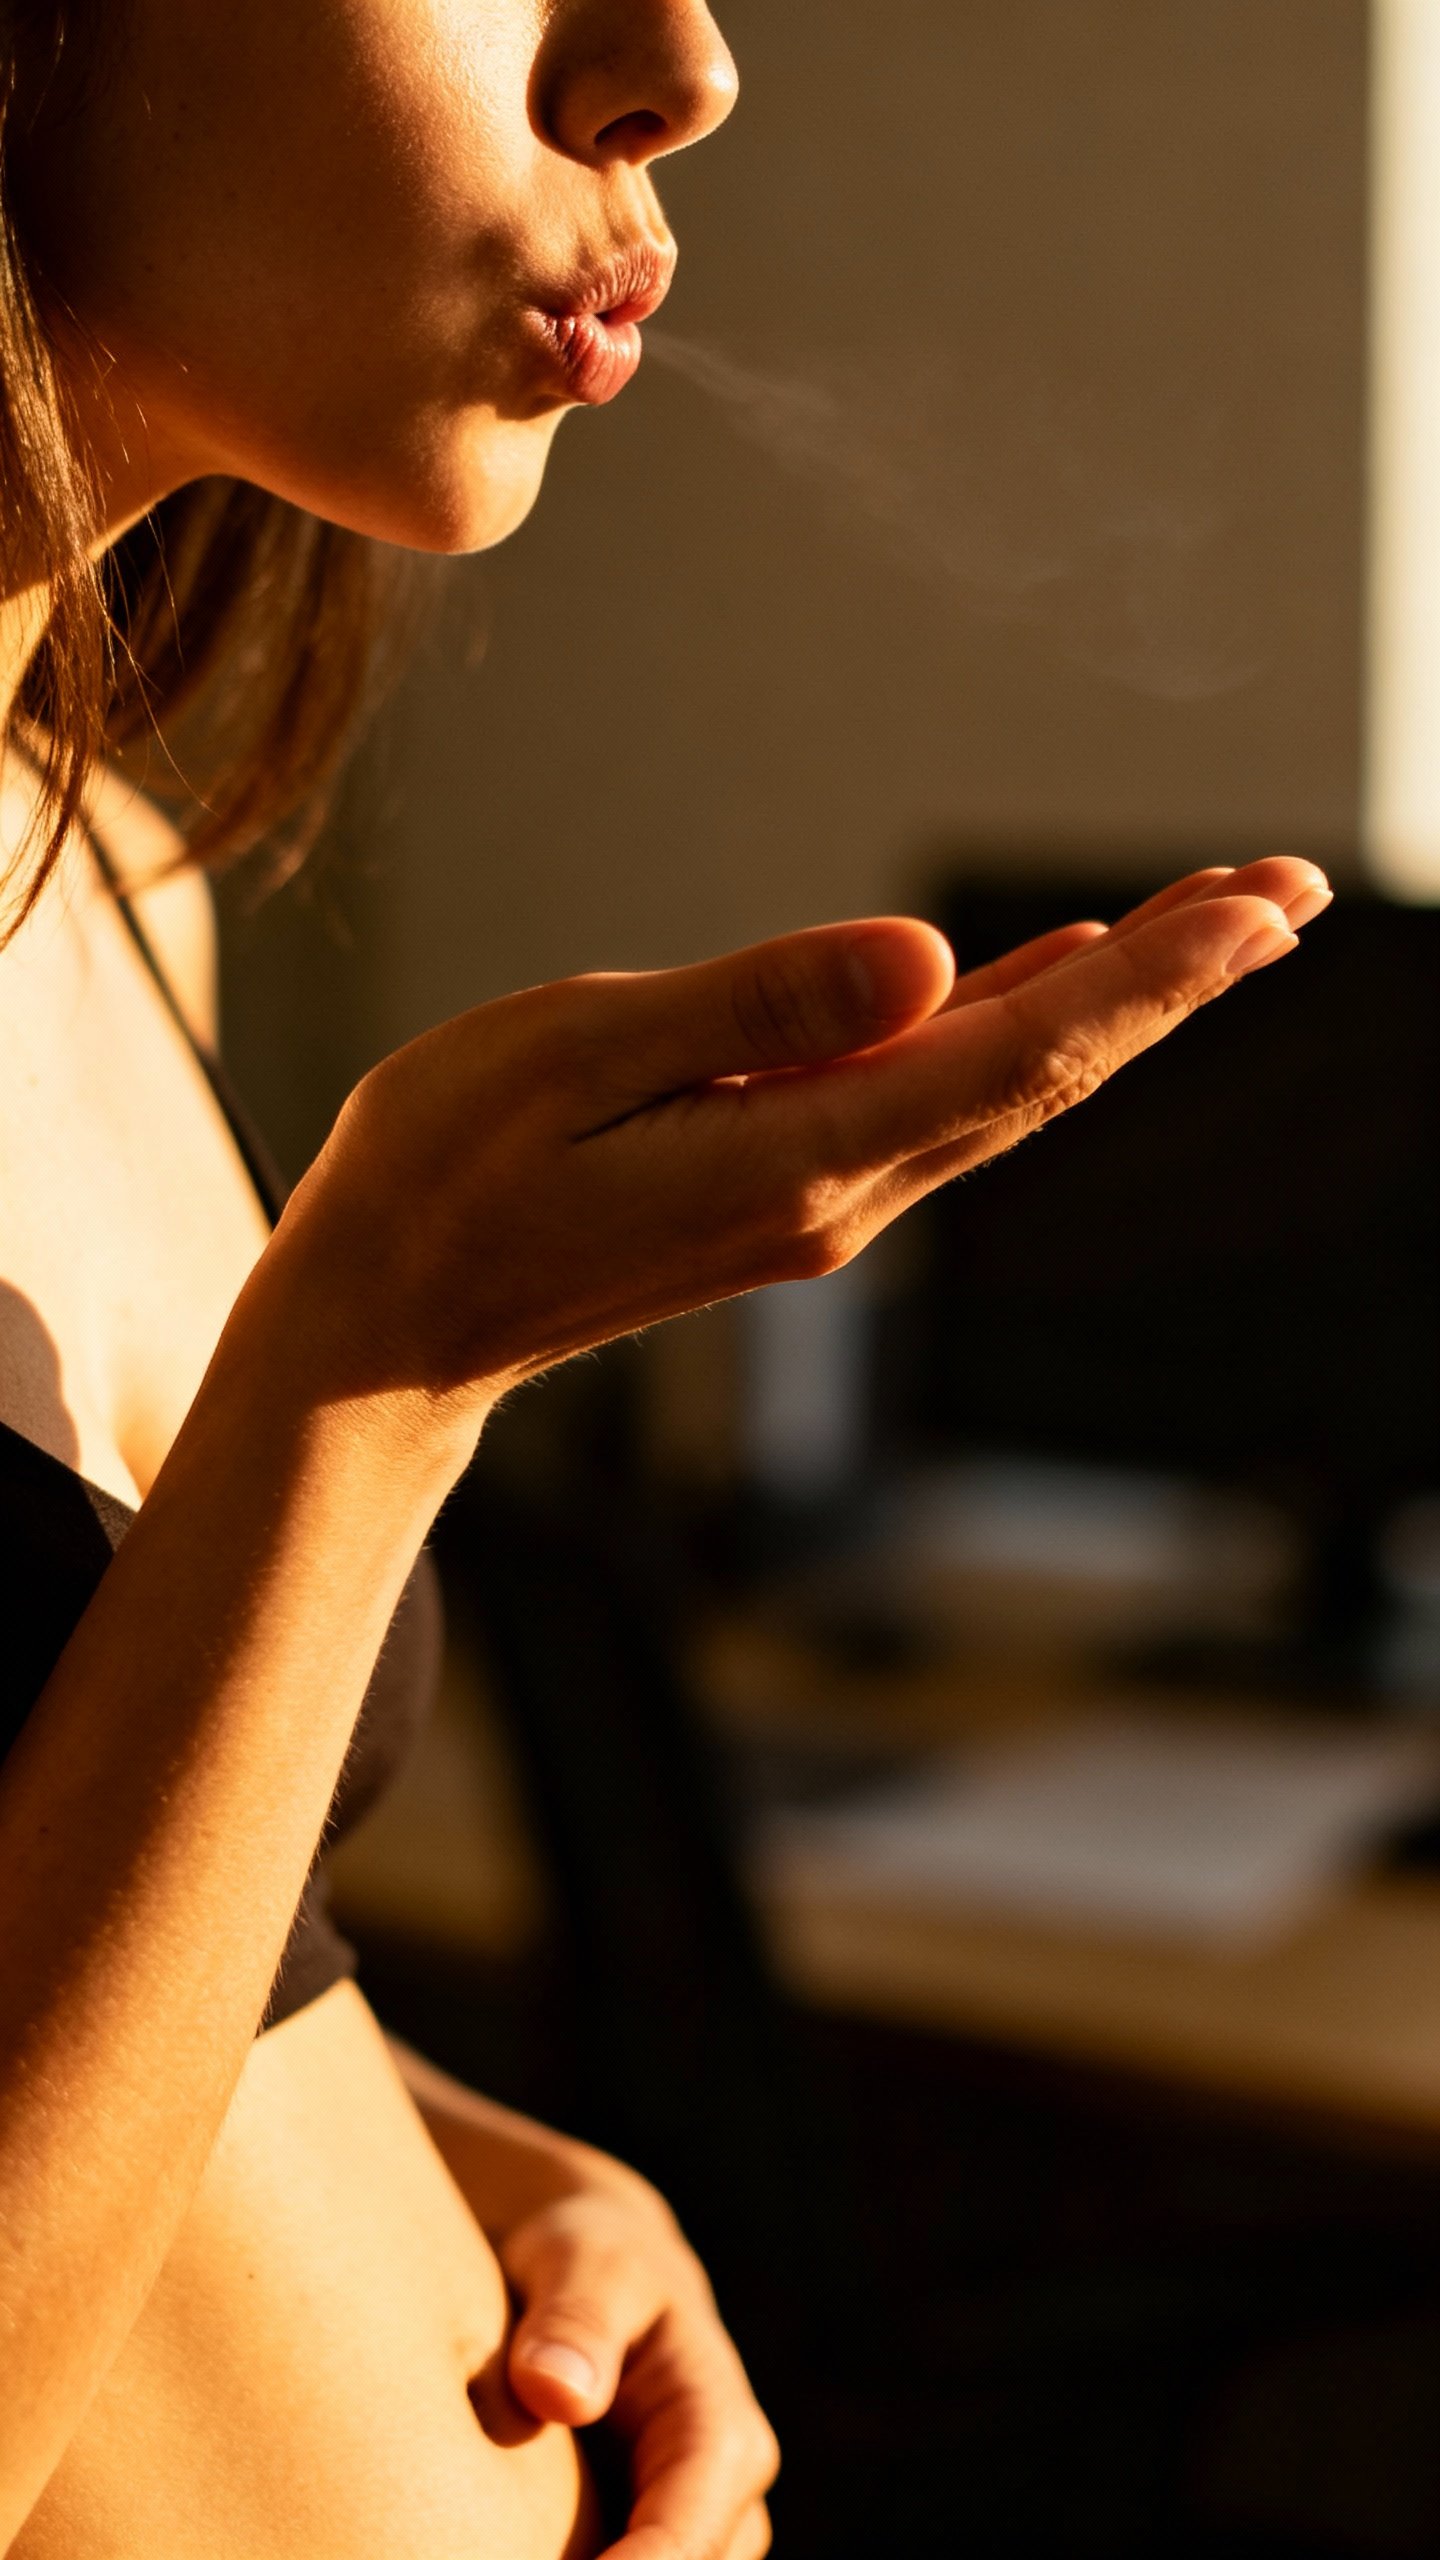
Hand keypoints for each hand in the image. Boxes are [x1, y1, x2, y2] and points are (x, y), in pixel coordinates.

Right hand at [273, 856, 1328, 1417]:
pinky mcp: (784, 1192)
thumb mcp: (573, 1055)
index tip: (1259, 912)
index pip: (1019, 1052)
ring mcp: (818, 1203)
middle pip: (1046, 1073)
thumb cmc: (440, 1181)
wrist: (382, 1335)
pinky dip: (1015, 1034)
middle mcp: (840, 1195)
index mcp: (799, 1156)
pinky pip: (934, 1103)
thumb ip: (754, 1003)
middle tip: (1291, 894)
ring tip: (1217, 927)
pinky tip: (1053, 980)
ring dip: (1118, 1007)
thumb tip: (925, 955)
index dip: (1150, 981)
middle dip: (1177, 983)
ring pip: (1004, 1088)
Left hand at [504, 2187, 777, 2559]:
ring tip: (488, 2554)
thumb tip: (557, 2390)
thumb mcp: (588, 2261)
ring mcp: (684, 2521)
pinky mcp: (638, 2536)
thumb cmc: (593, 2257)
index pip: (689, 2532)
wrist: (589, 2266)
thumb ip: (577, 2319)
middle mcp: (720, 2490)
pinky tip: (499, 2548)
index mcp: (718, 2426)